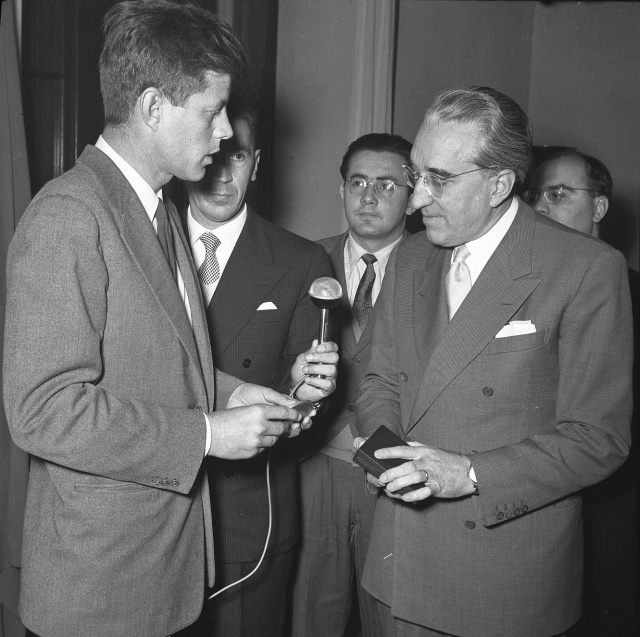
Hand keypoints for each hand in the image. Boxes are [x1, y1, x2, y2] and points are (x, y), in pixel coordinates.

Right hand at [208, 384, 303, 458]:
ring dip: (273, 437)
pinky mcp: (253, 451)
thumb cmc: (225, 420)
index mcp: (258, 411)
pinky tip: (254, 441)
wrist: (209, 434)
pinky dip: (263, 445)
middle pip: (283, 427)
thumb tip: (279, 417)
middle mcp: (260, 425)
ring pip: (275, 440)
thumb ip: (263, 413)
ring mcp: (257, 440)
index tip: (298, 416)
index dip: (293, 415)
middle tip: (285, 426)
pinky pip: (264, 449)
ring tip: (265, 434)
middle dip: (286, 427)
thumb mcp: (246, 410)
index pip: (283, 412)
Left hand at [290, 340, 338, 402]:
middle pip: (335, 357)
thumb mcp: (301, 360)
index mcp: (326, 357)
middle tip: (308, 359)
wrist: (296, 387)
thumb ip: (309, 352)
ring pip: (332, 370)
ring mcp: (331, 377)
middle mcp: (331, 365)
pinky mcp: (329, 388)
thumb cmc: (300, 373)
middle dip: (320, 357)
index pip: (334, 348)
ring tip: (305, 371)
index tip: (317, 348)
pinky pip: (328, 384)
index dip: (328, 346)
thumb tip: (316, 342)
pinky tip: (308, 380)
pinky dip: (316, 381)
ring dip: (315, 369)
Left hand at [353, 437, 474, 502]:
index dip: (389, 451)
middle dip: (392, 472)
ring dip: (400, 484)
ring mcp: (433, 474)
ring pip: (414, 478)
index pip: (403, 449)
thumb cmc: (446, 461)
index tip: (376, 454)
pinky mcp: (439, 486)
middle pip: (407, 466)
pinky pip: (425, 491)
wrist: (468, 471)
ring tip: (390, 489)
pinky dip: (414, 495)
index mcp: (423, 451)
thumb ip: (416, 448)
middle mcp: (427, 461)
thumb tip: (399, 446)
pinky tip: (405, 498)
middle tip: (381, 478)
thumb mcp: (431, 450)